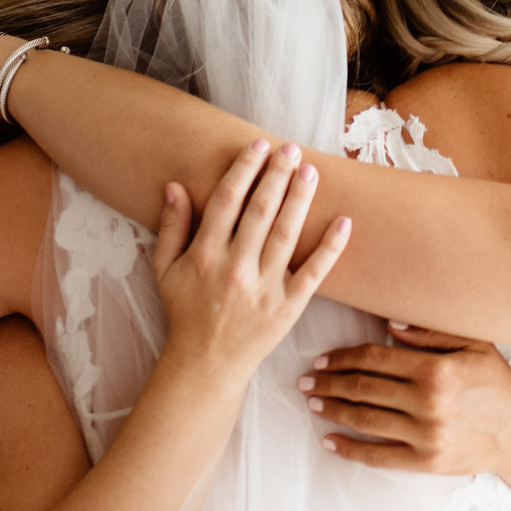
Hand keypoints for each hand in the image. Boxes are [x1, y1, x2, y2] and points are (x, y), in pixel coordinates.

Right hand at [149, 140, 351, 385]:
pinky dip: (331, 247)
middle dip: (277, 174)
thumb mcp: (166, 270)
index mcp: (206, 256)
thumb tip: (176, 186)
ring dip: (301, 199)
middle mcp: (235, 268)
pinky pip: (314, 273)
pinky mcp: (288, 308)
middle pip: (261, 211)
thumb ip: (171, 227)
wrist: (206, 363)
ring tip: (311, 171)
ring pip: (287, 234)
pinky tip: (344, 221)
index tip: (258, 146)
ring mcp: (265, 289)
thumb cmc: (186, 312)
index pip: (227, 201)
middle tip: (290, 148)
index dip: (244, 169)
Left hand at [304, 322, 510, 482]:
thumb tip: (388, 324)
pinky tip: (330, 441)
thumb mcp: (473, 345)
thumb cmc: (496, 383)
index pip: (374, 358)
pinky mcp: (426, 461)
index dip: (343, 358)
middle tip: (305, 381)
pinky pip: (379, 455)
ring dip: (333, 410)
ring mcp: (426, 434)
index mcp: (434, 368)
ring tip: (312, 404)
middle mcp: (427, 401)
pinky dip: (350, 449)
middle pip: (363, 388)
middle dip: (328, 383)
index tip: (322, 359)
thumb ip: (430, 333)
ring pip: (365, 420)